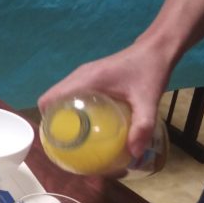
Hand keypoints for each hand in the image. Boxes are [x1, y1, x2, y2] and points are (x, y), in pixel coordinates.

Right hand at [38, 40, 168, 159]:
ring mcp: (83, 75)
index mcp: (85, 80)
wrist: (157, 49)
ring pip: (60, 97)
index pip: (49, 99)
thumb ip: (142, 125)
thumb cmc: (150, 71)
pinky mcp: (90, 77)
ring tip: (75, 137)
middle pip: (52, 100)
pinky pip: (71, 95)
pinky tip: (87, 124)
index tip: (57, 140)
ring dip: (62, 116)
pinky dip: (72, 109)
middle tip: (67, 144)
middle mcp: (79, 76)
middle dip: (54, 123)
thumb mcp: (148, 100)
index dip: (46, 120)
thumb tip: (134, 153)